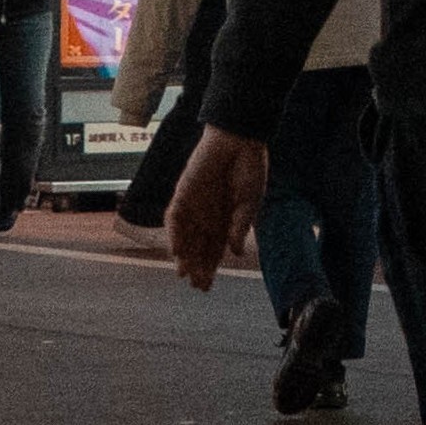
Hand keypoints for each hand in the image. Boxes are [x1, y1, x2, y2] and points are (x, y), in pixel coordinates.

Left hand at [165, 132, 268, 292]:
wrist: (240, 138)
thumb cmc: (250, 166)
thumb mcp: (251, 200)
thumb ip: (241, 225)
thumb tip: (235, 252)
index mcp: (225, 218)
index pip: (214, 249)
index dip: (210, 267)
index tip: (207, 286)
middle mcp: (207, 215)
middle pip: (198, 247)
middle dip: (197, 267)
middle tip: (197, 285)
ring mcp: (194, 205)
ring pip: (184, 236)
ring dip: (184, 255)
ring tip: (185, 273)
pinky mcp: (183, 193)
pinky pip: (174, 217)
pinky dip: (175, 234)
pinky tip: (177, 250)